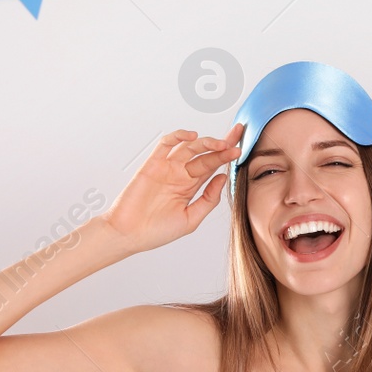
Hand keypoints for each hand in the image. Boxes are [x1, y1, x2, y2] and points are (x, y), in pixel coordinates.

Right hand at [102, 124, 243, 253]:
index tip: (242, 149)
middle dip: (222, 147)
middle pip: (205, 154)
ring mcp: (167, 168)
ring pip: (189, 147)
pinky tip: (192, 137)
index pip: (213, 166)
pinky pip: (166, 144)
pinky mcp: (152, 164)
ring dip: (206, 142)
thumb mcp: (191, 219)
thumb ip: (208, 199)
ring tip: (221, 144)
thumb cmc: (156, 231)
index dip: (227, 156)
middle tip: (237, 142)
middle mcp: (180, 174)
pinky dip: (178, 136)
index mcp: (191, 186)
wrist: (128, 234)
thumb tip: (223, 178)